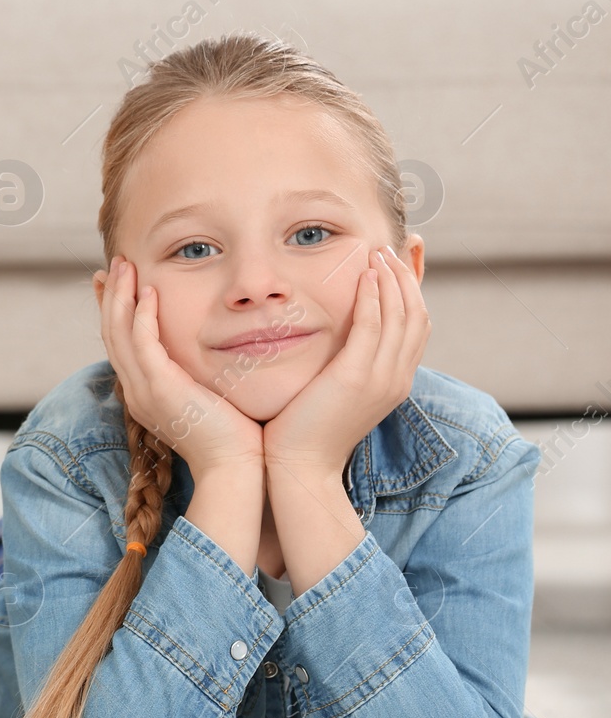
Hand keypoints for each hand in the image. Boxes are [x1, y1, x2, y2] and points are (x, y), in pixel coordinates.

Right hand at [98, 256, 264, 476]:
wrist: (235, 467)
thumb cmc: (232, 436)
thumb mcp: (205, 398)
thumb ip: (196, 374)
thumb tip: (205, 354)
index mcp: (144, 394)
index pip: (120, 345)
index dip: (115, 311)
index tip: (116, 284)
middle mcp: (136, 391)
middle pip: (111, 334)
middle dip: (111, 296)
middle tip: (114, 265)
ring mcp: (144, 391)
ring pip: (118, 333)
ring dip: (120, 296)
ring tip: (125, 266)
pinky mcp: (160, 388)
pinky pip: (142, 343)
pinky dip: (142, 315)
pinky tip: (148, 292)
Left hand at [263, 247, 430, 476]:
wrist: (299, 468)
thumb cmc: (305, 431)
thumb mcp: (337, 394)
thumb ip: (346, 367)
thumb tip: (339, 344)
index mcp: (395, 382)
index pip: (417, 327)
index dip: (412, 292)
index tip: (399, 264)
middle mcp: (397, 379)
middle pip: (418, 316)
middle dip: (408, 278)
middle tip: (392, 248)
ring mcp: (381, 379)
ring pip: (401, 316)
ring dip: (392, 279)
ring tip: (378, 253)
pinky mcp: (357, 377)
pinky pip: (373, 326)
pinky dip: (373, 297)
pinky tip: (365, 275)